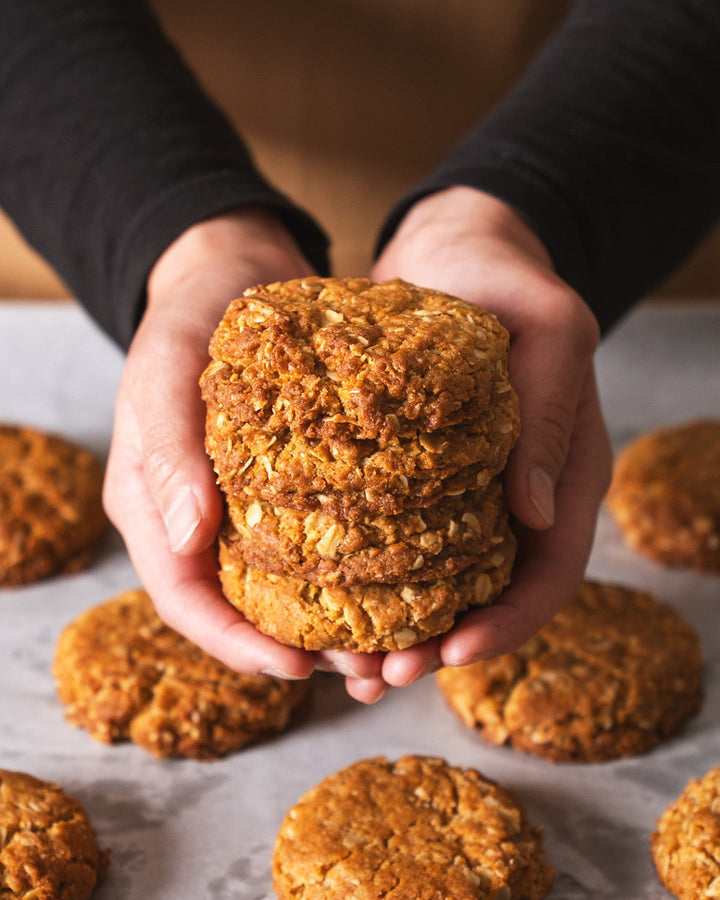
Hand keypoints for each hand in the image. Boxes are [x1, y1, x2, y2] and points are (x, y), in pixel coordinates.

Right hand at [103, 209, 386, 699]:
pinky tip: (400, 585)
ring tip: (393, 646)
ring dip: (335, 625)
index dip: (236, 644)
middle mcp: (199, 523)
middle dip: (299, 651)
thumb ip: (167, 451)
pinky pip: (318, 546)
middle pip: (242, 612)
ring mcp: (244, 509)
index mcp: (155, 509)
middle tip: (367, 671)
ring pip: (285, 592)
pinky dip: (353, 575)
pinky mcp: (289, 489)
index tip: (296, 668)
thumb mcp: (162, 373)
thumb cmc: (187, 320)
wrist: (231, 276)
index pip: (185, 601)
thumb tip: (187, 538)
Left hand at [371, 186, 611, 686]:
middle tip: (381, 675)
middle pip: (492, 596)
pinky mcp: (420, 478)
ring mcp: (469, 491)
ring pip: (444, 585)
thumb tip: (535, 515)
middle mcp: (519, 495)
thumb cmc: (503, 276)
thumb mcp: (548, 327)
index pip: (552, 571)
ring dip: (401, 632)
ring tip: (348, 668)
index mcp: (565, 472)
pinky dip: (372, 584)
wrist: (450, 249)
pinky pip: (402, 545)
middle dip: (443, 645)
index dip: (510, 623)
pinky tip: (329, 609)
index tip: (454, 653)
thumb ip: (552, 411)